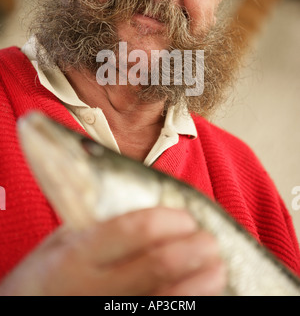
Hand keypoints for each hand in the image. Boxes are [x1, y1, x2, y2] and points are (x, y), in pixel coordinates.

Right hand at [0, 207, 225, 295]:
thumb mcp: (60, 242)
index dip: (170, 221)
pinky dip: (189, 304)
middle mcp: (95, 288)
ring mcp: (111, 315)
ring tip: (216, 268)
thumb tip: (150, 206)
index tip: (186, 219)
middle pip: (159, 265)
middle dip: (194, 250)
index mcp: (79, 255)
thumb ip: (98, 224)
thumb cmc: (46, 275)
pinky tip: (200, 294)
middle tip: (210, 242)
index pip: (135, 230)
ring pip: (169, 299)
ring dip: (202, 284)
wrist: (23, 311)